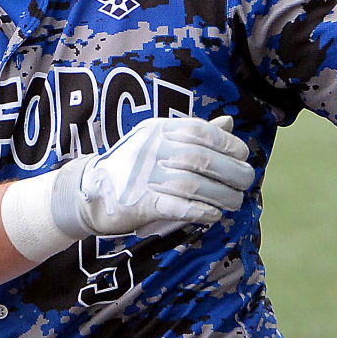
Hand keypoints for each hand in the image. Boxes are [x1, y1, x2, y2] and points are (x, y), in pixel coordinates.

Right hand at [50, 116, 254, 237]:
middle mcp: (152, 149)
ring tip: (234, 202)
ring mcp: (144, 175)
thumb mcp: (161, 140)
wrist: (90, 190)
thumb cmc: (134, 164)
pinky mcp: (138, 202)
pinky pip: (175, 206)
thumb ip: (195, 134)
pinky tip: (213, 215)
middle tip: (246, 183)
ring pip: (193, 185)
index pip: (202, 131)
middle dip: (232, 172)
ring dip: (221, 196)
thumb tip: (229, 122)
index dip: (229, 144)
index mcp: (160, 130)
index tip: (243, 157)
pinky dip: (199, 211)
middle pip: (202, 159)